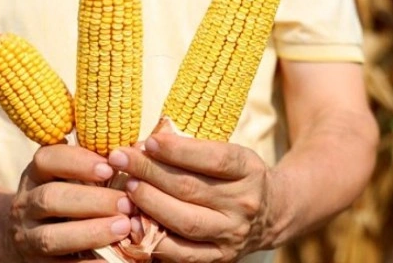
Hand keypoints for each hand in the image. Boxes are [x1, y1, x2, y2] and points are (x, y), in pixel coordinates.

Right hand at [0, 144, 133, 261]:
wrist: (26, 237)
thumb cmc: (65, 197)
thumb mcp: (68, 176)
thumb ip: (95, 164)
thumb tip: (137, 149)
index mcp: (36, 174)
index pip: (47, 159)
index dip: (77, 161)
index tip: (109, 167)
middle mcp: (26, 204)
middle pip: (50, 198)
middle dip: (91, 200)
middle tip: (126, 203)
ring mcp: (28, 237)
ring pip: (50, 236)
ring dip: (90, 232)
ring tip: (124, 227)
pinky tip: (112, 260)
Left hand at [108, 129, 279, 262]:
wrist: (271, 214)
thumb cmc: (237, 175)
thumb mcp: (227, 152)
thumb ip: (193, 148)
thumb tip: (146, 145)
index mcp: (249, 170)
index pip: (214, 159)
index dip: (179, 150)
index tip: (149, 141)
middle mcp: (244, 203)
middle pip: (191, 188)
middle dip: (150, 172)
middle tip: (121, 159)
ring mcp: (232, 234)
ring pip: (185, 221)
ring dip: (150, 203)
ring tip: (127, 187)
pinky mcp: (220, 257)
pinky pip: (182, 253)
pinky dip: (155, 238)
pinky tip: (134, 222)